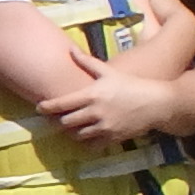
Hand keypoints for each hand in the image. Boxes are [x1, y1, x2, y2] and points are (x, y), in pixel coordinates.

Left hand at [39, 65, 179, 146]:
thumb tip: (70, 49)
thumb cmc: (130, 85)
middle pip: (66, 122)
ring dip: (72, 132)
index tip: (39, 108)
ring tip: (70, 128)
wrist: (155, 103)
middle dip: (58, 122)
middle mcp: (95, 112)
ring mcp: (104, 127)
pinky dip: (86, 142)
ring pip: (78, 135)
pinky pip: (93, 145)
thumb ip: (87, 62)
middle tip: (54, 120)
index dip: (47, 107)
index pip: (62, 104)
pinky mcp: (112, 138)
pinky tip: (86, 137)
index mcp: (92, 94)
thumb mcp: (108, 71)